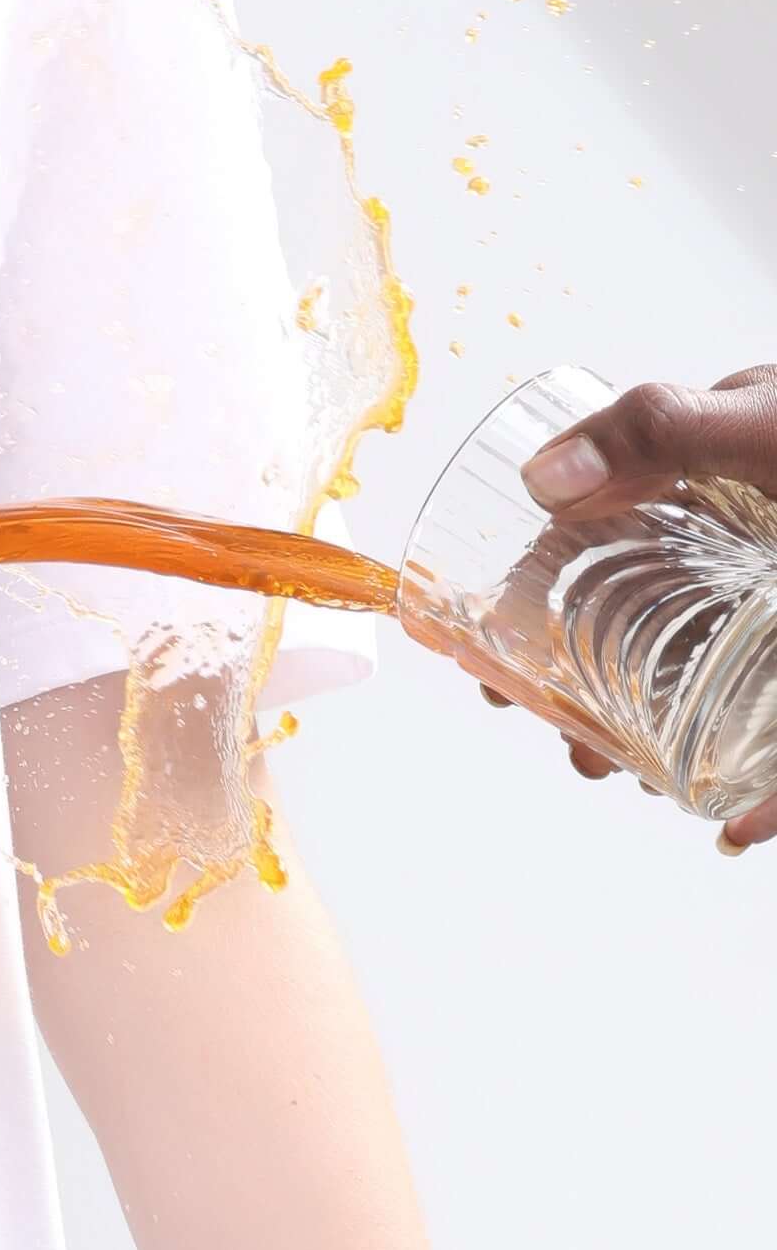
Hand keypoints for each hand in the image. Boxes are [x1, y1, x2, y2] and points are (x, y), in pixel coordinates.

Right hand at [513, 371, 776, 850]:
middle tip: (569, 746)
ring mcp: (774, 622)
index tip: (499, 667)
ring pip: (711, 696)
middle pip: (643, 632)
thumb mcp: (766, 423)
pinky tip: (740, 826)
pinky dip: (768, 794)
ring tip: (625, 775)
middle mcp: (746, 556)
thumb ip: (658, 432)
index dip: (536, 602)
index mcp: (715, 482)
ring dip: (658, 749)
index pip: (599, 541)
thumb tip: (542, 479)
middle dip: (586, 698)